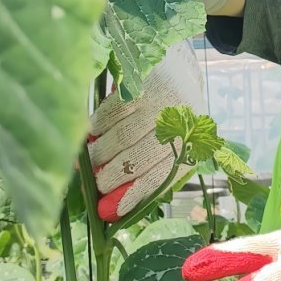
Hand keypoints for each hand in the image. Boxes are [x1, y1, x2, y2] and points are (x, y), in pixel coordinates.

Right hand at [87, 41, 204, 221]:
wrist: (178, 68)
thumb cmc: (171, 119)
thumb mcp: (168, 149)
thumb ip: (144, 177)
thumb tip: (110, 210)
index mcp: (191, 145)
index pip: (159, 177)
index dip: (131, 195)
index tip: (107, 211)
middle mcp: (179, 123)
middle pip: (137, 158)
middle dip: (110, 178)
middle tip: (94, 186)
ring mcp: (160, 102)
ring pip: (121, 137)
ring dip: (99, 154)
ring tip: (90, 162)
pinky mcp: (142, 83)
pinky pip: (112, 112)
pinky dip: (97, 126)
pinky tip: (93, 133)